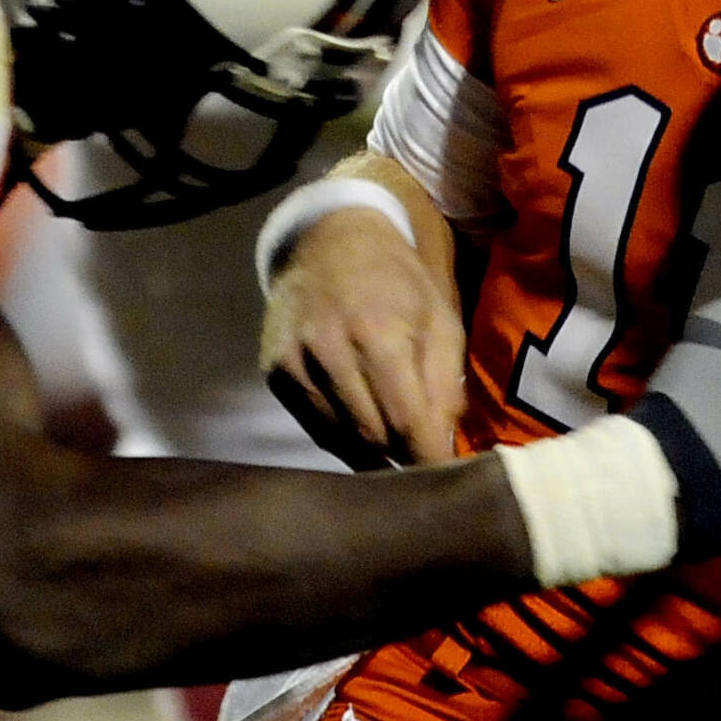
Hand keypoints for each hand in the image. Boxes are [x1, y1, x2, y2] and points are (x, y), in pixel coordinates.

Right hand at [261, 205, 464, 469]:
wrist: (329, 241)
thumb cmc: (396, 282)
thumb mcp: (438, 319)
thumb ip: (445, 385)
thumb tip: (444, 450)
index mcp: (378, 331)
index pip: (406, 420)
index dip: (429, 458)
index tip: (446, 479)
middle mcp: (328, 348)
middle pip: (373, 437)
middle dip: (404, 457)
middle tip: (425, 463)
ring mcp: (294, 362)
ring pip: (341, 440)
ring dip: (374, 455)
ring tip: (398, 451)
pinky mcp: (274, 373)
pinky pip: (314, 428)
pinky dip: (344, 440)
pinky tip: (363, 433)